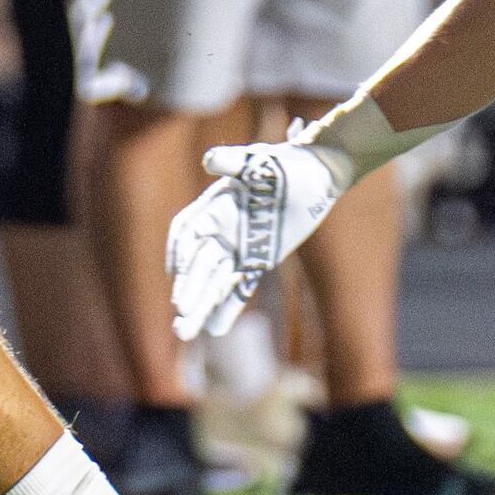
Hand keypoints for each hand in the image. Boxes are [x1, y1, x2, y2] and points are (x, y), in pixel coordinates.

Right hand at [167, 133, 361, 339]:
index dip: (180, 255)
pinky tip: (215, 329)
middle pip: (199, 266)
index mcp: (214, 207)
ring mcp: (239, 248)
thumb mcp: (260, 161)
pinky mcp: (258, 260)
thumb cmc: (286, 163)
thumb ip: (234, 162)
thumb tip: (210, 160)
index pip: (187, 234)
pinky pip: (239, 288)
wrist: (317, 176)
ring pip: (214, 283)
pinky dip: (228, 307)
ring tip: (185, 333)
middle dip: (188, 291)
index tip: (177, 277)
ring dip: (200, 307)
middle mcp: (220, 230)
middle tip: (180, 318)